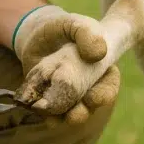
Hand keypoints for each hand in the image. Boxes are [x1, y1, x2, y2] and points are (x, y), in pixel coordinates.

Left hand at [12, 5, 120, 124]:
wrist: (36, 33)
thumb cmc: (63, 28)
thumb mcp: (76, 24)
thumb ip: (87, 33)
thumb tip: (97, 55)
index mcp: (102, 70)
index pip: (109, 87)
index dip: (103, 95)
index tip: (92, 97)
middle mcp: (87, 88)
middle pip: (89, 107)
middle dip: (82, 114)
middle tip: (73, 114)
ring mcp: (68, 96)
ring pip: (69, 114)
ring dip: (62, 119)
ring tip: (51, 117)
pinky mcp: (48, 100)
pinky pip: (48, 113)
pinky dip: (42, 113)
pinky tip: (35, 109)